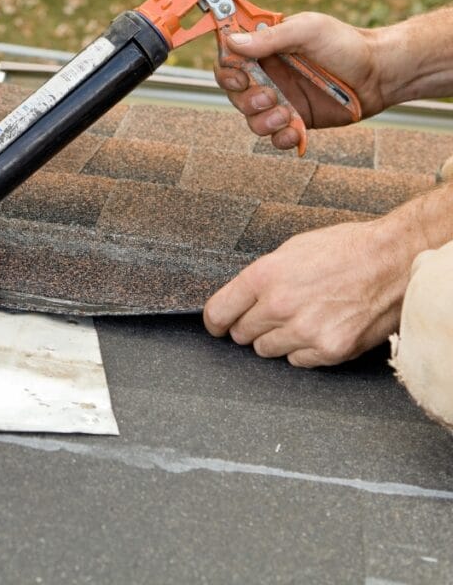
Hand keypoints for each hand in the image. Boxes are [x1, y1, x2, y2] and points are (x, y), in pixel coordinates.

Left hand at [203, 217, 415, 366]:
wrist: (394, 261)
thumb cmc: (346, 249)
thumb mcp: (291, 250)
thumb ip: (262, 277)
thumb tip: (240, 298)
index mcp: (265, 276)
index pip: (218, 312)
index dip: (215, 321)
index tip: (218, 325)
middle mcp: (280, 306)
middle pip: (241, 334)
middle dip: (250, 326)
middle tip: (270, 315)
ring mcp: (305, 331)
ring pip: (266, 350)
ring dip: (277, 339)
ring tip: (301, 318)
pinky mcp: (330, 349)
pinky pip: (298, 361)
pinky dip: (304, 350)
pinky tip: (320, 328)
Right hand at [214, 12, 387, 150]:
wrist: (380, 74)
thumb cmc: (346, 44)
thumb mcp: (308, 30)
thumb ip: (269, 38)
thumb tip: (232, 42)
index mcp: (265, 50)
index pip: (228, 61)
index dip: (227, 72)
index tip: (241, 77)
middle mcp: (268, 76)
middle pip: (234, 94)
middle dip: (246, 100)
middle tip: (269, 96)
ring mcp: (280, 100)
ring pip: (251, 119)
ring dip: (263, 122)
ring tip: (286, 115)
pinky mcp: (295, 121)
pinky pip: (275, 138)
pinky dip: (281, 138)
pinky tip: (295, 131)